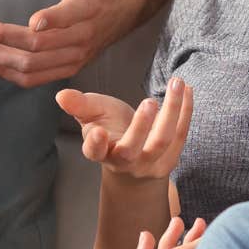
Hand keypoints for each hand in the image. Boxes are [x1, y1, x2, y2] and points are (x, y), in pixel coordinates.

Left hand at [0, 0, 129, 86]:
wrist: (127, 5)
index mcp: (92, 5)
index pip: (74, 15)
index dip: (54, 19)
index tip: (32, 20)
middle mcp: (84, 36)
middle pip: (41, 46)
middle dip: (3, 39)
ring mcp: (75, 56)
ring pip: (33, 66)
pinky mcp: (66, 67)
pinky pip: (33, 78)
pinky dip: (8, 72)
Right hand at [55, 77, 193, 182]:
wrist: (134, 155)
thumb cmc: (109, 129)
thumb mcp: (92, 114)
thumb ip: (79, 105)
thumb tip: (61, 95)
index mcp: (100, 152)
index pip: (94, 152)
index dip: (95, 144)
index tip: (97, 131)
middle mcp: (124, 162)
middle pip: (132, 149)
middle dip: (141, 126)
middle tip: (149, 101)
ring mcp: (149, 164)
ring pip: (162, 142)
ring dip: (172, 112)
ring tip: (176, 84)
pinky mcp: (170, 159)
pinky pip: (181, 135)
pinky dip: (185, 111)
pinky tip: (187, 89)